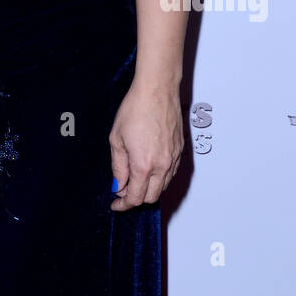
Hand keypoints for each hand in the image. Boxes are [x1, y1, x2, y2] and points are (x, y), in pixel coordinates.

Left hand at [109, 82, 182, 211]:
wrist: (157, 90)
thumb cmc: (135, 109)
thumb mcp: (116, 139)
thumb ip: (118, 167)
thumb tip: (118, 186)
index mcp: (144, 165)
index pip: (136, 198)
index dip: (123, 205)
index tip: (116, 204)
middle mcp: (162, 166)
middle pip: (151, 197)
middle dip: (136, 198)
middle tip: (123, 191)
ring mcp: (173, 158)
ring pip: (162, 186)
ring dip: (149, 188)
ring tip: (134, 178)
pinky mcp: (180, 150)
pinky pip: (170, 173)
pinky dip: (159, 177)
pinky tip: (148, 167)